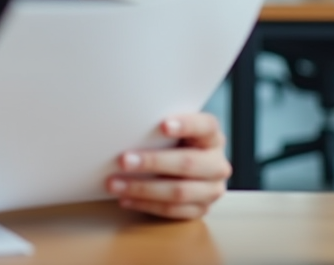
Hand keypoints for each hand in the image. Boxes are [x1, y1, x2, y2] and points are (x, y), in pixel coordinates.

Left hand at [106, 112, 230, 219]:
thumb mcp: (172, 131)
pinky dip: (146, 205)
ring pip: (179, 192)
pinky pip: (172, 210)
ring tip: (116, 184)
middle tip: (124, 160)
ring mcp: (212, 190)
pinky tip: (125, 199)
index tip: (163, 125)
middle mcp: (217, 164)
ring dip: (143, 189)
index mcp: (212, 138)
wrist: (187, 168)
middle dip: (153, 162)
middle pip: (188, 163)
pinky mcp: (201, 209)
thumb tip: (124, 122)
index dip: (186, 125)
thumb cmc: (174, 143)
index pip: (205, 127)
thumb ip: (159, 127)